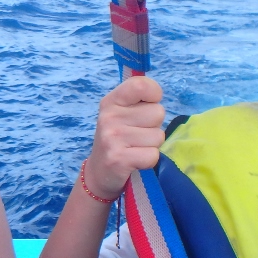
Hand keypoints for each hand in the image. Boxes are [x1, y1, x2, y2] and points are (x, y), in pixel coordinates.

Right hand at [86, 76, 165, 200]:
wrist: (99, 173)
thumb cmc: (118, 139)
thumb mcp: (121, 114)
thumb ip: (138, 101)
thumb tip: (157, 93)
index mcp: (111, 101)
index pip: (141, 84)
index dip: (154, 94)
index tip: (149, 105)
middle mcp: (109, 116)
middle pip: (158, 112)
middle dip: (154, 126)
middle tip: (137, 135)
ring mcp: (113, 137)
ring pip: (158, 136)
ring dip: (152, 145)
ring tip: (135, 148)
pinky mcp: (119, 159)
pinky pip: (153, 155)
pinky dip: (149, 161)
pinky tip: (135, 161)